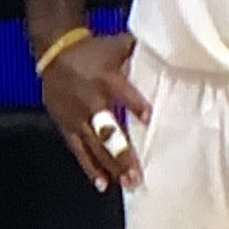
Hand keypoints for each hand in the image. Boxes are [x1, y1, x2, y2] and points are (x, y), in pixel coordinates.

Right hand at [38, 31, 150, 191]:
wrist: (55, 52)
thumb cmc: (92, 50)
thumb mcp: (117, 45)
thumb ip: (141, 52)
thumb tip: (174, 52)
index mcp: (105, 79)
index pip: (122, 93)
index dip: (135, 105)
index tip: (148, 118)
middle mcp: (90, 101)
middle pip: (106, 131)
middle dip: (121, 153)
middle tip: (135, 173)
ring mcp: (77, 117)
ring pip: (94, 145)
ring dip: (110, 165)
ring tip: (125, 183)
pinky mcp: (66, 126)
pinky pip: (78, 150)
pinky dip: (89, 167)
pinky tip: (102, 183)